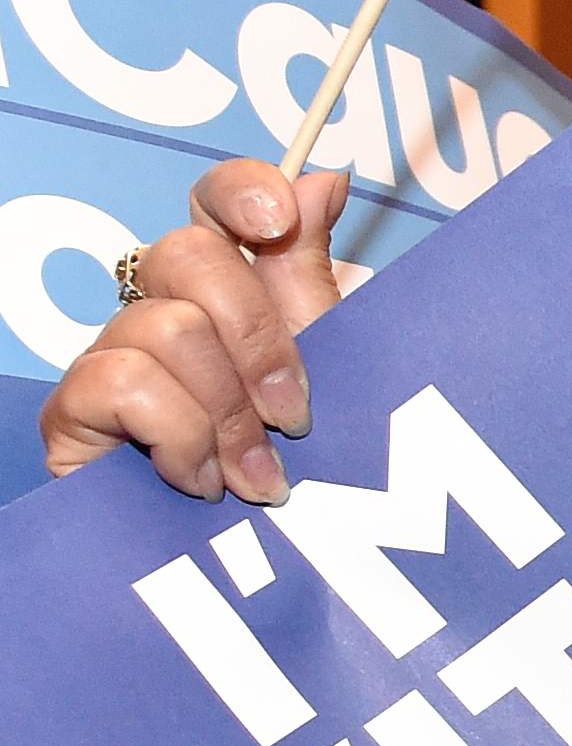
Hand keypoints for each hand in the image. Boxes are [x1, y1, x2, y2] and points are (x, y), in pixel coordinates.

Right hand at [38, 159, 347, 500]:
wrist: (242, 569)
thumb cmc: (287, 467)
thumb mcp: (321, 371)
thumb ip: (310, 273)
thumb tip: (322, 175)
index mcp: (228, 291)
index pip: (213, 202)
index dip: (239, 191)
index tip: (277, 221)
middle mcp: (160, 308)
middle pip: (189, 254)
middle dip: (260, 340)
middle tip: (295, 417)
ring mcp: (111, 355)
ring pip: (167, 329)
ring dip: (228, 415)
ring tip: (257, 478)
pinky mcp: (74, 410)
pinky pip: (125, 384)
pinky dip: (181, 440)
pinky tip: (201, 482)